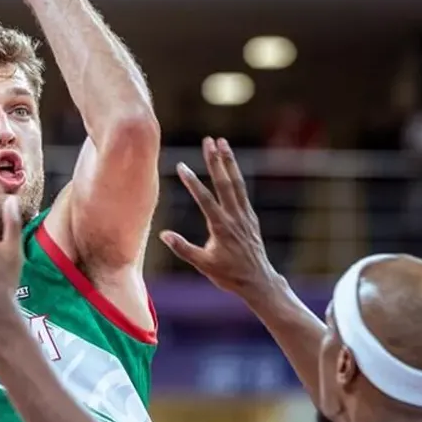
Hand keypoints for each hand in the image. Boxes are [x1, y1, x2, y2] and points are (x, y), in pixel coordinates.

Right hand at [159, 137, 277, 297]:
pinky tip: (230, 166)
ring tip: (222, 142)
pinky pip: (242, 190)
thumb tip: (164, 235)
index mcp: (221, 227)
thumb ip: (183, 249)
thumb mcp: (203, 265)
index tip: (181, 166)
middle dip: (215, 160)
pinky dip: (235, 175)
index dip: (192, 182)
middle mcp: (235, 217)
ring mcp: (244, 215)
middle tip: (208, 141)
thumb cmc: (228, 275)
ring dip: (228, 161)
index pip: (205, 200)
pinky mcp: (249, 217)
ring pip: (236, 183)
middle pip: (224, 183)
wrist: (258, 281)